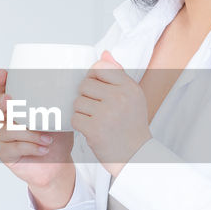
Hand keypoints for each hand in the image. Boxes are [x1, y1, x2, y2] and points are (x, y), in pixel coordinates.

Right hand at [0, 69, 75, 206]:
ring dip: (30, 133)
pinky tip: (44, 148)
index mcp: (18, 108)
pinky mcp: (5, 153)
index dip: (0, 83)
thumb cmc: (57, 138)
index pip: (3, 92)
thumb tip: (69, 86)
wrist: (58, 164)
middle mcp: (6, 121)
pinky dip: (31, 147)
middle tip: (10, 100)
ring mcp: (3, 137)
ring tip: (48, 139)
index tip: (3, 74)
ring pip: (8, 129)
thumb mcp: (60, 118)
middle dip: (1, 102)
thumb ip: (59, 104)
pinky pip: (14, 147)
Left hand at [72, 51, 151, 178]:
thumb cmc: (132, 126)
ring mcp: (107, 113)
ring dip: (82, 111)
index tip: (97, 88)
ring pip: (78, 101)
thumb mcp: (133, 96)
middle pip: (85, 84)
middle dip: (86, 96)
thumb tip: (104, 53)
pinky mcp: (95, 129)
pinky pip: (75, 118)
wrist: (135, 156)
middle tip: (97, 109)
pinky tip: (91, 130)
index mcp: (129, 87)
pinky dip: (80, 124)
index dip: (93, 76)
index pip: (100, 67)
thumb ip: (118, 74)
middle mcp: (120, 98)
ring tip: (96, 120)